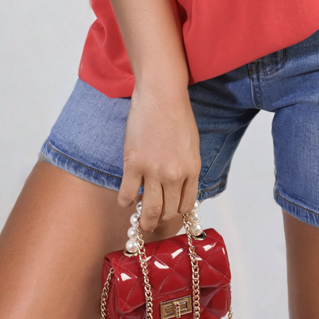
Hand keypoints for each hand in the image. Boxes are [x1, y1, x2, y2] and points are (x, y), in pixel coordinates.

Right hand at [118, 85, 200, 233]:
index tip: (169, 215)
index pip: (186, 205)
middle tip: (151, 223)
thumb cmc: (178, 115)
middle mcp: (175, 175)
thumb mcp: (191, 145)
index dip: (176, 213)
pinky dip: (125, 202)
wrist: (162, 95)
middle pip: (167, 212)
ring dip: (143, 221)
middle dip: (160, 221)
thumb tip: (178, 188)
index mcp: (192, 169)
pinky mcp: (133, 164)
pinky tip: (126, 200)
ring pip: (148, 210)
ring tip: (139, 223)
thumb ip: (187, 168)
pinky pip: (127, 194)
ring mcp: (153, 171)